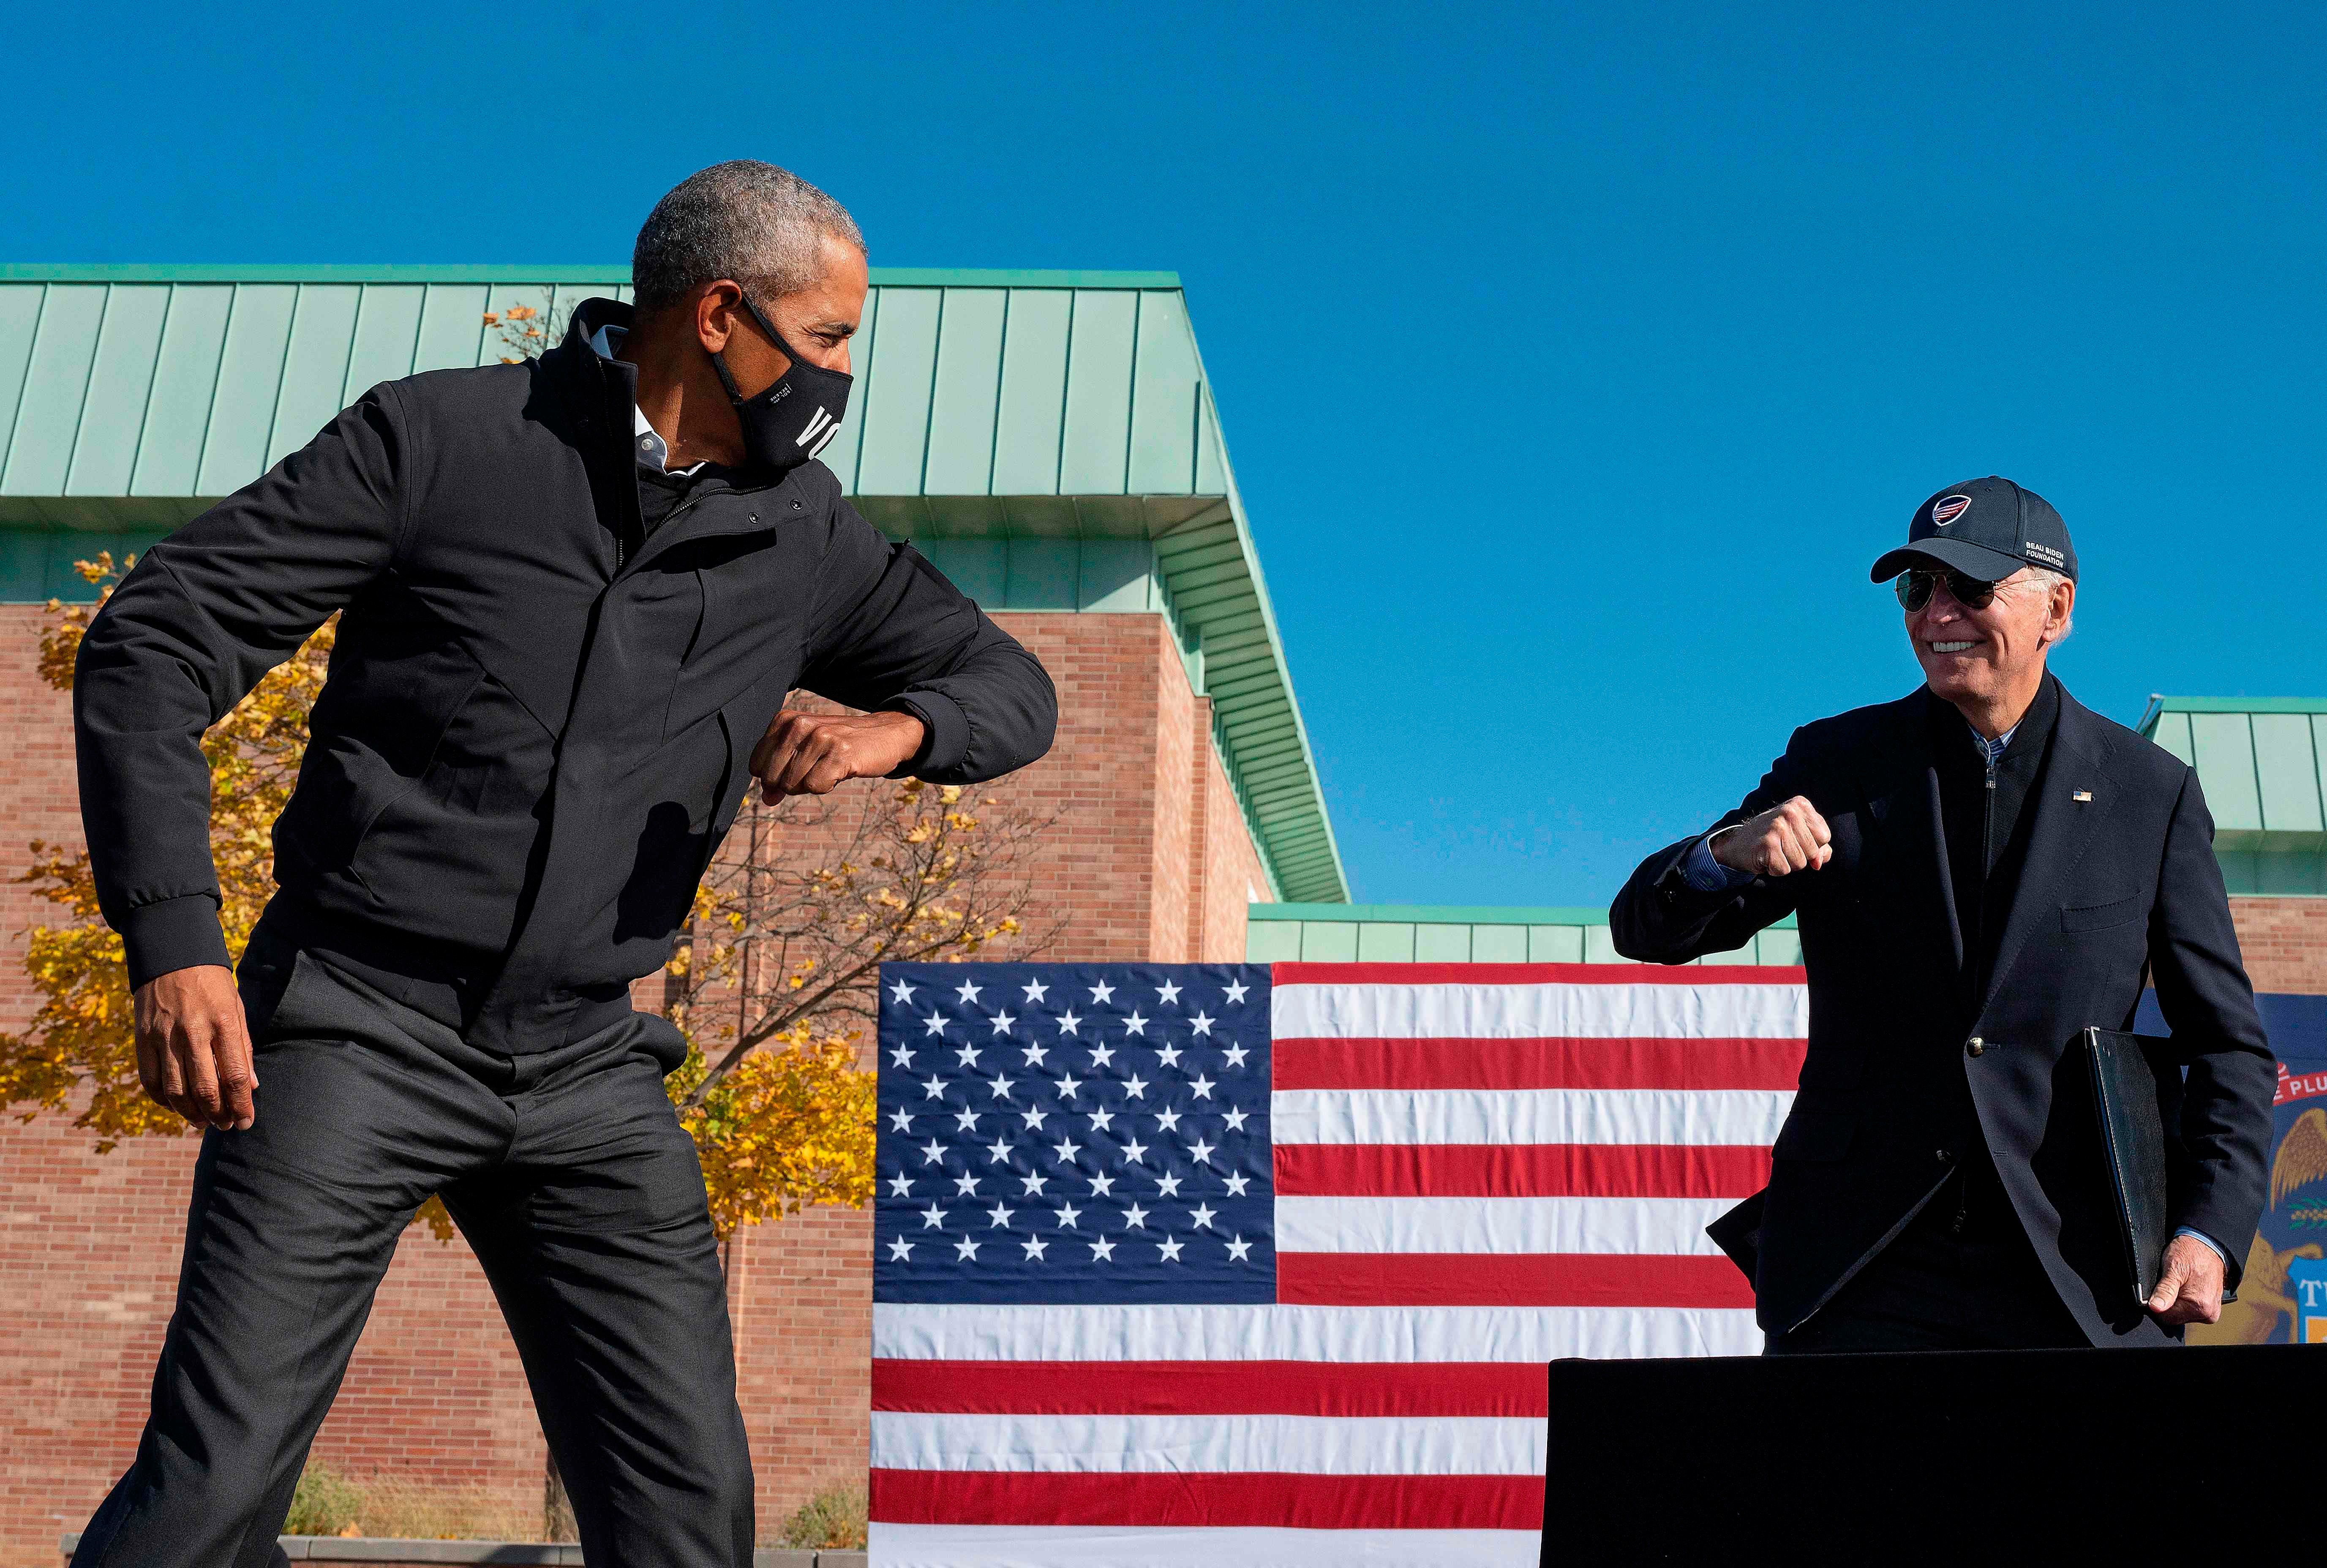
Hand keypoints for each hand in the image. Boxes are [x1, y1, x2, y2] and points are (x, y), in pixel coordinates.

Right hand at [133, 964, 256, 1130]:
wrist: (173, 955)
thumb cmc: (212, 985)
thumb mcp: (237, 1009)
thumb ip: (243, 1048)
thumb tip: (252, 1086)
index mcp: (223, 1024)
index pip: (235, 1076)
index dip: (241, 1105)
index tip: (246, 1122)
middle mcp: (193, 1033)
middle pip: (205, 1089)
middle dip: (218, 1115)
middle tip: (225, 1126)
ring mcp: (164, 1037)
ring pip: (175, 1091)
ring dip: (190, 1113)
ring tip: (203, 1122)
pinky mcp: (143, 1038)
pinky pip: (151, 1080)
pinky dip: (163, 1100)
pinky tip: (176, 1106)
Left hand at [750, 708, 927, 799]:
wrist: (884, 734)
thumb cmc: (840, 746)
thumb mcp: (805, 753)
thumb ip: (780, 772)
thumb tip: (767, 799)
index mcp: (785, 720)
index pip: (756, 766)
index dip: (775, 777)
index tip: (798, 768)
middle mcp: (799, 724)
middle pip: (772, 777)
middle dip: (791, 784)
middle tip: (816, 769)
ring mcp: (819, 737)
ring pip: (792, 784)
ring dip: (812, 784)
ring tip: (830, 767)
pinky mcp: (839, 753)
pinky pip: (816, 787)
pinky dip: (827, 786)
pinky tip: (841, 771)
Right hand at [1710, 795, 1831, 876]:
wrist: (1736, 843)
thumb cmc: (1773, 838)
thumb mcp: (1799, 835)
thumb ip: (1819, 847)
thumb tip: (1818, 863)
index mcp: (1800, 805)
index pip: (1824, 836)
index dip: (1812, 845)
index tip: (1794, 839)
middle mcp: (1789, 812)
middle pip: (1813, 851)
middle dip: (1800, 856)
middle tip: (1781, 847)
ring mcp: (1777, 827)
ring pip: (1800, 863)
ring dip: (1787, 864)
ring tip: (1773, 852)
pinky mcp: (1767, 844)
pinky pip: (1784, 869)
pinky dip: (1774, 869)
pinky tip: (1765, 858)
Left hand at [2146, 1234, 2225, 1325]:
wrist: (2208, 1245)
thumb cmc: (2191, 1253)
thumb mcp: (2173, 1269)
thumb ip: (2164, 1290)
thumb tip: (2155, 1308)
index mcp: (2199, 1307)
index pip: (2166, 1318)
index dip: (2157, 1304)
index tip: (2159, 1289)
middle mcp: (2209, 1313)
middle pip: (2175, 1317)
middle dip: (2168, 1302)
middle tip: (2172, 1282)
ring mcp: (2212, 1311)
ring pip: (2182, 1314)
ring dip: (2177, 1300)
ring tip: (2180, 1282)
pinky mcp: (2212, 1307)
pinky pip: (2191, 1309)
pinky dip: (2185, 1299)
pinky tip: (2186, 1286)